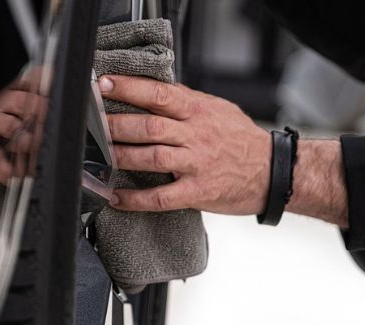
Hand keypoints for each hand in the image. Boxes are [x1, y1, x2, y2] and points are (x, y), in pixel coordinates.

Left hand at [99, 75, 270, 214]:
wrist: (273, 171)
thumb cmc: (242, 140)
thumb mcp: (217, 109)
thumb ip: (186, 101)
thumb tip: (152, 89)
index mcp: (199, 111)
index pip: (158, 94)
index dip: (128, 89)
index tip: (103, 85)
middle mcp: (196, 135)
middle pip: (148, 127)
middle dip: (115, 125)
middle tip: (91, 124)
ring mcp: (197, 164)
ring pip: (151, 158)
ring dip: (120, 158)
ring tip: (98, 157)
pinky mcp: (198, 192)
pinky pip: (161, 198)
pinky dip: (135, 199)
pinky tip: (116, 197)